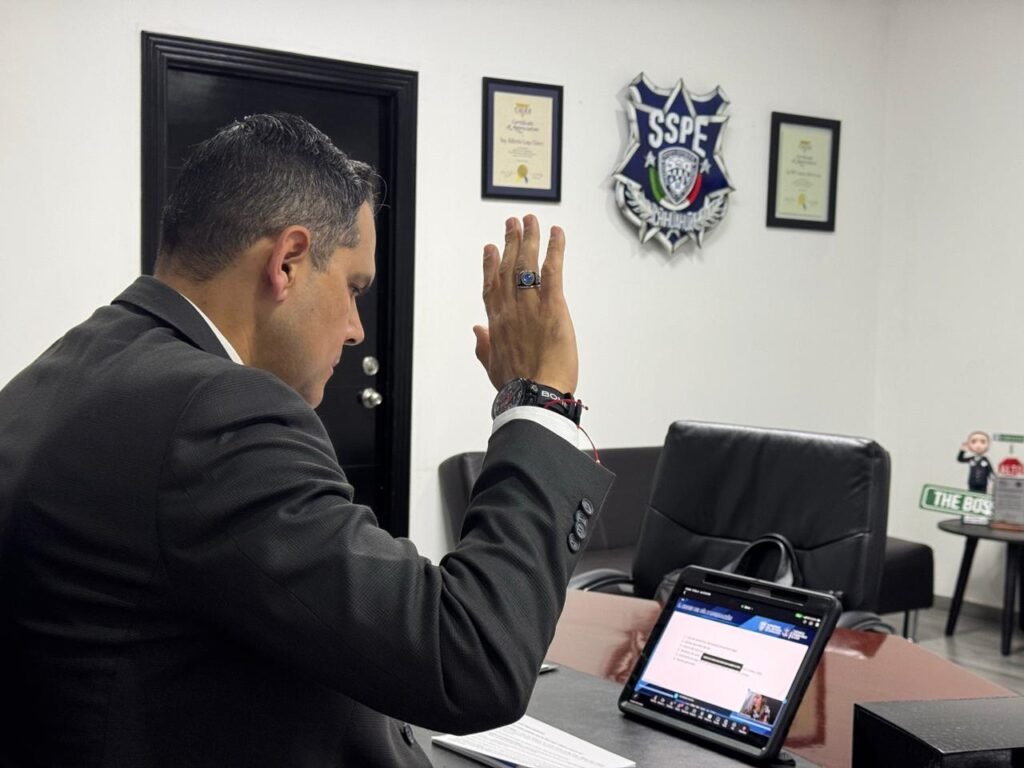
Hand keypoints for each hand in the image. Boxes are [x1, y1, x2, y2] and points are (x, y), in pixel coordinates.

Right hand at [473, 215, 577, 394]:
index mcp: (497, 323)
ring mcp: (530, 304)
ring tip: (531, 221)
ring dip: (529, 238)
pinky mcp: (553, 306)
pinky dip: (555, 249)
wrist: (536, 395)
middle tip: (513, 224)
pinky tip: (556, 233)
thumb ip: (484, 346)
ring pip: (527, 263)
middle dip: (510, 242)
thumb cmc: (517, 387)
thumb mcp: (492, 367)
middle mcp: (510, 308)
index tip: (490, 248)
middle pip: (508, 267)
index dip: (490, 265)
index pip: (491, 286)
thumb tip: (477, 331)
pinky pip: (553, 270)